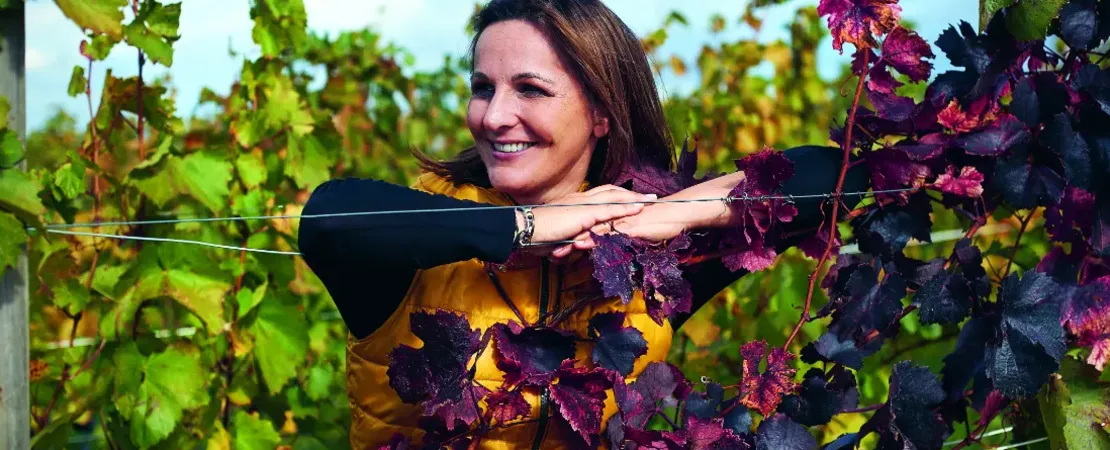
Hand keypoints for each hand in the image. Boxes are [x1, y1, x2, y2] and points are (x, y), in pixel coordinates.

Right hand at [517, 185, 655, 259]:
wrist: (527, 228)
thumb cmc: (537, 234)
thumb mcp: (558, 234)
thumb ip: (571, 236)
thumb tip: (577, 244)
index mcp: (574, 202)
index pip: (599, 195)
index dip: (616, 196)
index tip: (629, 198)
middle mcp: (581, 199)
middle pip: (611, 191)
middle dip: (630, 194)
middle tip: (648, 196)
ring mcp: (584, 204)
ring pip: (615, 197)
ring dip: (634, 198)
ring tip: (651, 200)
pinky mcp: (587, 213)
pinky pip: (611, 209)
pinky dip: (626, 207)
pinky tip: (639, 208)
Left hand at [550, 171, 746, 257]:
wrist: (679, 213)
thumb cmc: (660, 222)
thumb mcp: (637, 231)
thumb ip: (623, 234)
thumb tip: (612, 244)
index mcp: (614, 215)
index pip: (589, 225)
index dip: (572, 234)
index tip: (555, 244)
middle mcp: (614, 216)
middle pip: (585, 228)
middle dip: (568, 239)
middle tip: (549, 250)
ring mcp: (621, 220)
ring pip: (593, 231)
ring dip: (576, 242)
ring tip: (558, 252)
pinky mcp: (630, 226)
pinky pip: (609, 234)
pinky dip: (595, 240)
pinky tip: (583, 247)